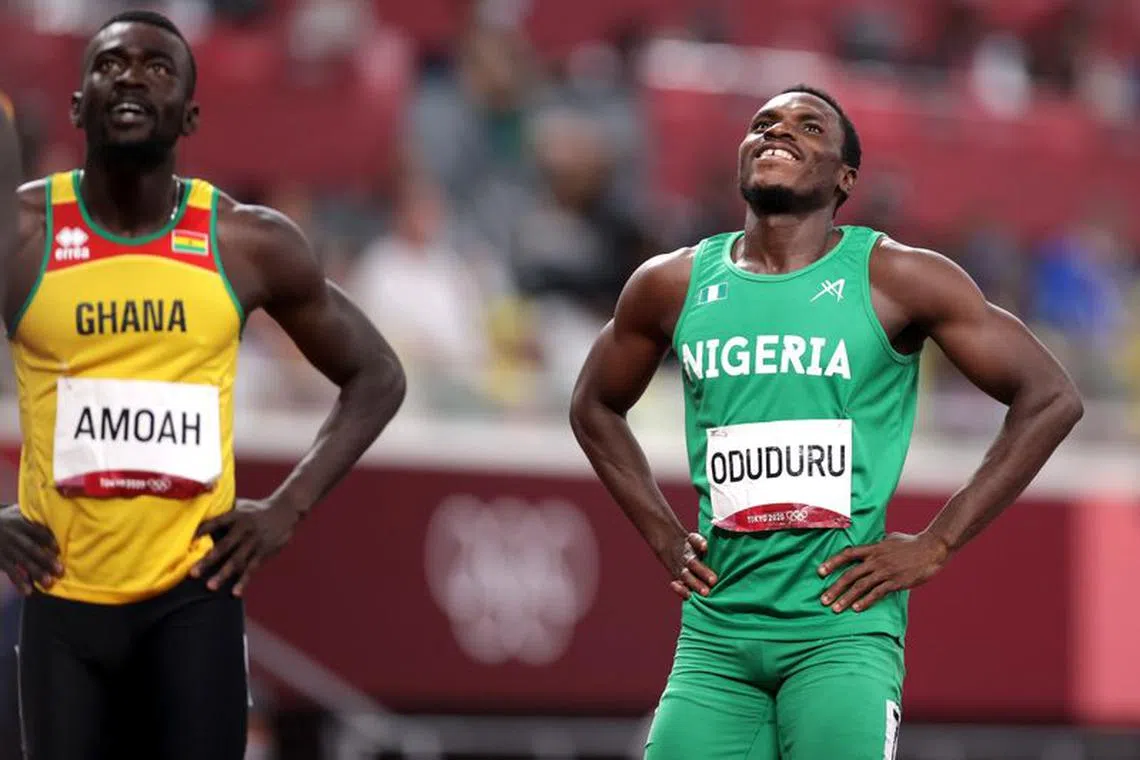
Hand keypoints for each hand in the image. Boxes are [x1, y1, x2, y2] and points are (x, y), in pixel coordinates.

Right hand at [0, 505, 61, 594]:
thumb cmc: (5, 518)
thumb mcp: (16, 511)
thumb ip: (32, 512)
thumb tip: (55, 506)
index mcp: (20, 523)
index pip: (37, 532)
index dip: (48, 540)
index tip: (59, 549)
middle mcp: (14, 537)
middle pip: (31, 549)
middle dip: (46, 560)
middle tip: (60, 570)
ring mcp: (6, 549)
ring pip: (22, 562)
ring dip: (36, 573)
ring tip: (49, 583)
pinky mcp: (0, 560)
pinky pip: (10, 572)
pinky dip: (18, 582)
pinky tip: (28, 591)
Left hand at [190, 498, 301, 595]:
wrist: (285, 509)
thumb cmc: (256, 509)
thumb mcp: (241, 505)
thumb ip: (222, 511)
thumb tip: (198, 512)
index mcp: (236, 516)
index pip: (216, 523)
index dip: (203, 530)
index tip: (188, 541)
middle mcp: (245, 528)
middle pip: (224, 546)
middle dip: (208, 560)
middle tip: (193, 573)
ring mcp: (255, 541)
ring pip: (237, 560)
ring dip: (223, 574)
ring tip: (210, 586)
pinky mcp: (264, 551)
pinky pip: (252, 568)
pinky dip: (244, 581)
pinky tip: (235, 593)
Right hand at [657, 532, 717, 599]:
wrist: (670, 546)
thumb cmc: (694, 544)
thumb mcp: (697, 538)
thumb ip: (703, 541)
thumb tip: (707, 546)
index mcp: (690, 542)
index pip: (694, 540)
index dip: (700, 543)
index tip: (705, 547)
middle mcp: (685, 555)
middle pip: (692, 562)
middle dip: (703, 571)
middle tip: (714, 580)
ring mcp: (680, 567)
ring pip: (686, 576)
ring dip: (696, 584)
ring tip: (706, 593)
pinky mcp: (677, 577)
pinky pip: (678, 584)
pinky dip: (681, 590)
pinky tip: (689, 596)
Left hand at [818, 532, 949, 612]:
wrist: (932, 548)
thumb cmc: (911, 543)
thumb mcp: (890, 539)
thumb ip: (876, 546)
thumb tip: (867, 550)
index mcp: (873, 548)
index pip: (847, 554)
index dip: (832, 562)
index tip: (819, 572)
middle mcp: (876, 560)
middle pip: (850, 574)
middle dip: (835, 588)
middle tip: (823, 600)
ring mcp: (886, 571)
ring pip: (861, 586)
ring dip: (846, 598)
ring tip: (835, 608)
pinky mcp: (897, 582)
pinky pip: (878, 593)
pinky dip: (866, 601)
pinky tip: (856, 609)